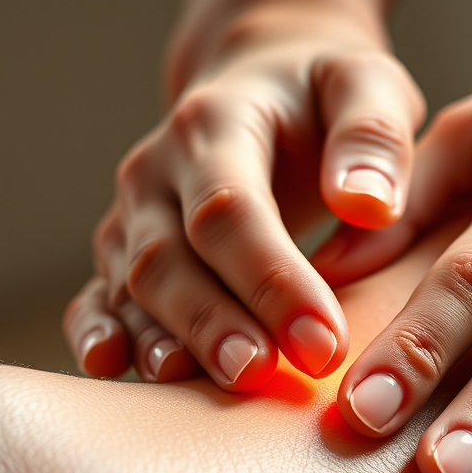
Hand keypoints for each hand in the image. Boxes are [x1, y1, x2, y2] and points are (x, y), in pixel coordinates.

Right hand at [64, 0, 423, 385]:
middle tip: (262, 376)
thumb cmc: (327, 96)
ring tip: (199, 388)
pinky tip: (111, 368)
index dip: (272, 280)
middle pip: (168, 256)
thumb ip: (374, 134)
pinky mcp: (124, 253)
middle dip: (212, 322)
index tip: (325, 342)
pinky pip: (97, 296)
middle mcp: (158, 170)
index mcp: (216, 123)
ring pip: (131, 286)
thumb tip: (368, 204)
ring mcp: (134, 214)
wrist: (266, 87)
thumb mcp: (367, 85)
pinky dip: (98, 335)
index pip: (232, 210)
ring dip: (163, 341)